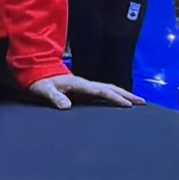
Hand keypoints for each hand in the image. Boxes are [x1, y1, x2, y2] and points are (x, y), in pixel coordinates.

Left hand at [28, 74, 144, 108]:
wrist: (36, 73)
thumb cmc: (40, 82)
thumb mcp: (43, 89)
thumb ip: (53, 97)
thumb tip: (66, 106)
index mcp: (78, 84)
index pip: (100, 91)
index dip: (114, 97)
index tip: (128, 104)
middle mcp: (85, 84)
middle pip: (110, 88)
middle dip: (126, 94)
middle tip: (142, 102)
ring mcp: (85, 86)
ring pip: (108, 89)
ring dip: (123, 94)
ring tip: (138, 101)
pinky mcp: (83, 89)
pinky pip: (103, 92)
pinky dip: (114, 95)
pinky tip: (120, 101)